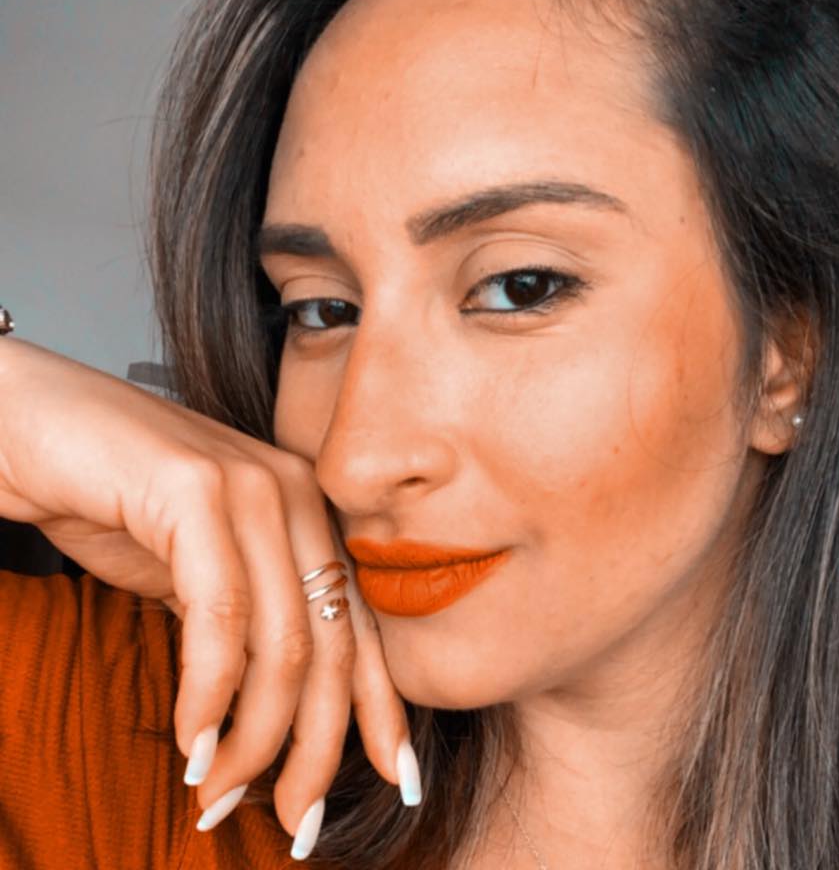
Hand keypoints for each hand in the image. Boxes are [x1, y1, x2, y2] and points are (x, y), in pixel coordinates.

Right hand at [0, 337, 414, 848]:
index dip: (380, 710)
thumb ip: (244, 628)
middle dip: (319, 747)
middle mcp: (296, 495)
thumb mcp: (197, 576)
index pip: (361, 626)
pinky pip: (220, 615)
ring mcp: (252, 485)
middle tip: (292, 821)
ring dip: (254, 737)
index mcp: (308, 515)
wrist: (35, 425)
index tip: (394, 781)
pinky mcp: (196, 488)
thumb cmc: (113, 501)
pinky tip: (190, 740)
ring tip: (218, 793)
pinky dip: (209, 692)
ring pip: (283, 642)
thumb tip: (273, 720)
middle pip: (333, 645)